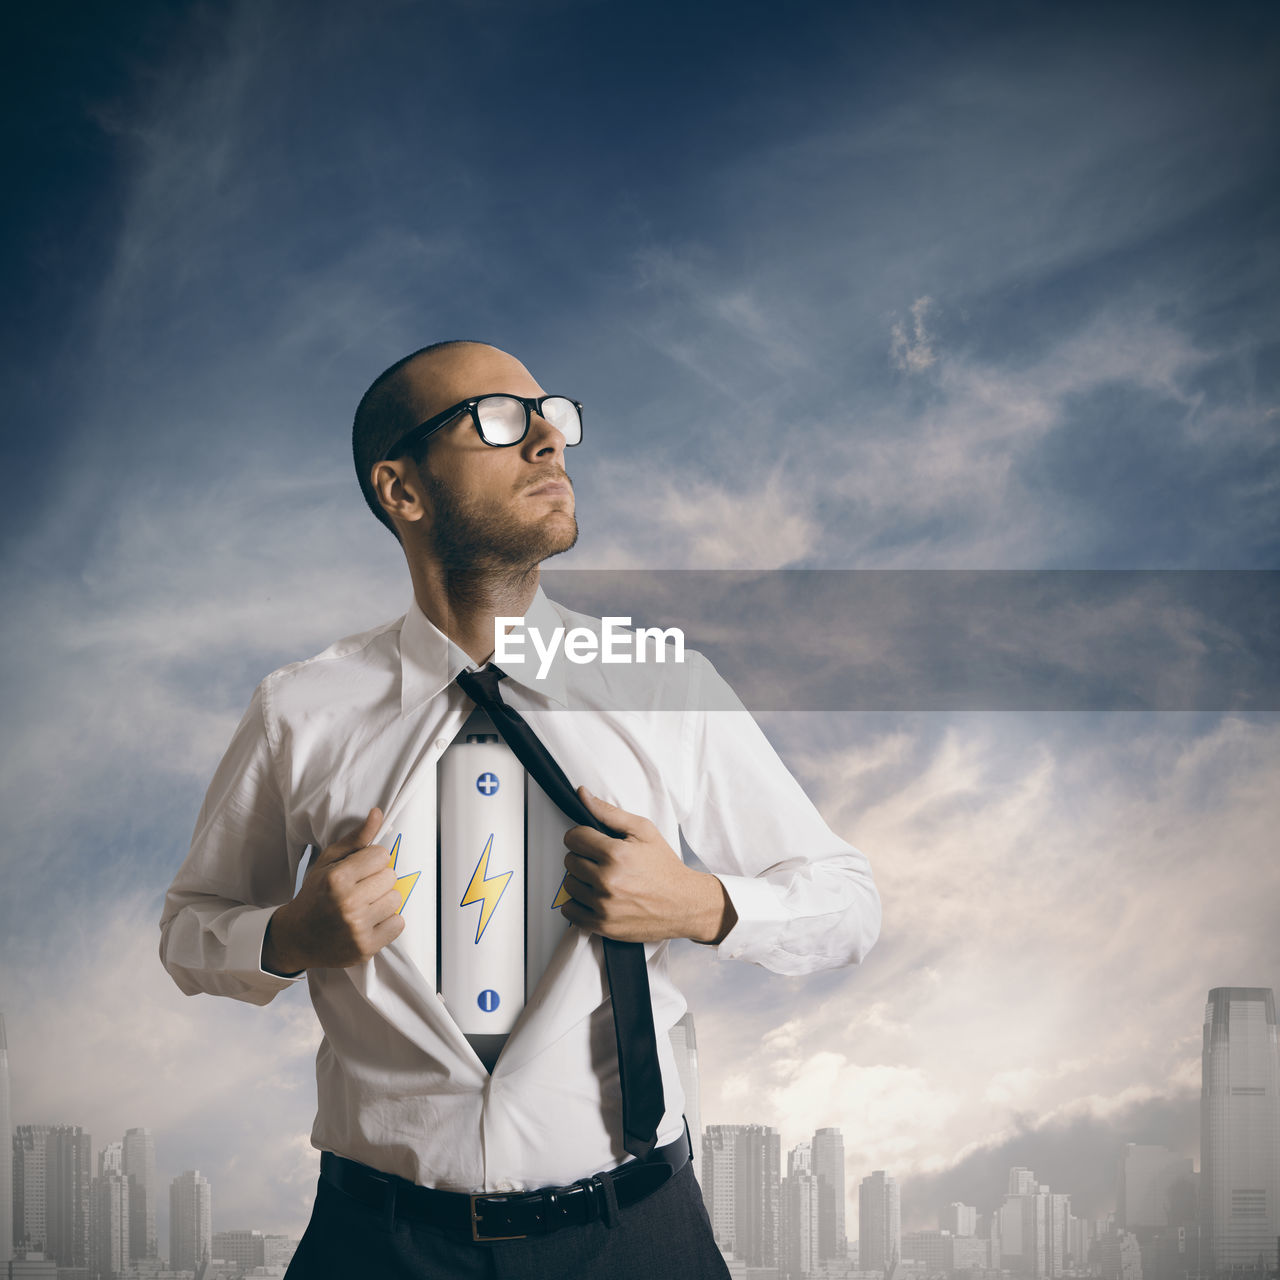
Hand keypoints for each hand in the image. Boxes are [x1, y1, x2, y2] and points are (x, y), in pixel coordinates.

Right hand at [262, 807, 404, 973]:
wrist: (297, 937)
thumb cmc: (315, 894)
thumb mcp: (329, 861)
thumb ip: (356, 838)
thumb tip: (378, 813)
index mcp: (337, 879)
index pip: (382, 855)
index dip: (372, 860)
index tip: (359, 870)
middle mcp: (348, 904)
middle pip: (391, 877)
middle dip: (377, 880)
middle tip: (360, 889)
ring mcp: (357, 929)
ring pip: (396, 900)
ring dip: (383, 901)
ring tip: (363, 905)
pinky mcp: (366, 948)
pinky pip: (398, 924)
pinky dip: (388, 922)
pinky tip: (369, 922)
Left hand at [560, 788, 736, 944]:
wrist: (684, 904)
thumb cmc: (664, 867)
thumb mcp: (643, 831)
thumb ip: (609, 812)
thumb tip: (582, 794)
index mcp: (616, 854)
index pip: (573, 837)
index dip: (581, 836)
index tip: (591, 841)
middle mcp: (607, 881)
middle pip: (569, 861)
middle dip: (582, 857)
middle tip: (601, 860)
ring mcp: (603, 905)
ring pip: (568, 885)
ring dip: (580, 880)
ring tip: (600, 878)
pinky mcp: (602, 925)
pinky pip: (570, 912)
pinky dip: (577, 904)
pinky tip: (594, 897)